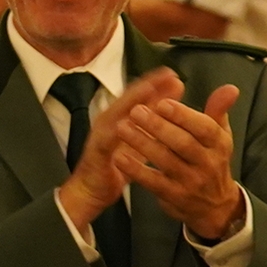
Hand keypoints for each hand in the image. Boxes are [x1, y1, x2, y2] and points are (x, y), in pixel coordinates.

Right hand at [57, 67, 181, 234]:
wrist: (91, 191)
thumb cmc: (116, 167)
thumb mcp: (140, 145)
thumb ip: (153, 130)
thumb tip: (173, 116)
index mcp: (122, 119)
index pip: (141, 98)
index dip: (158, 86)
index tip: (175, 77)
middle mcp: (111, 122)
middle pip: (131, 98)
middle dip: (149, 85)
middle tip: (168, 75)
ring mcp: (102, 133)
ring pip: (118, 111)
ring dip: (134, 99)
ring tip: (150, 88)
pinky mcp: (97, 149)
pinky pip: (109, 137)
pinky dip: (120, 127)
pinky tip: (130, 120)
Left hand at [118, 82, 245, 239]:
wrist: (216, 206)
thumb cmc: (211, 160)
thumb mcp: (219, 136)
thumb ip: (219, 110)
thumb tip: (230, 88)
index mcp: (219, 144)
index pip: (204, 128)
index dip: (183, 115)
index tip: (162, 102)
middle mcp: (208, 163)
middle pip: (183, 144)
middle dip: (159, 127)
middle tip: (136, 111)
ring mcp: (191, 182)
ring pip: (166, 161)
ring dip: (143, 144)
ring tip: (122, 128)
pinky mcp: (174, 196)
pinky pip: (153, 183)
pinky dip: (136, 170)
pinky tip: (120, 157)